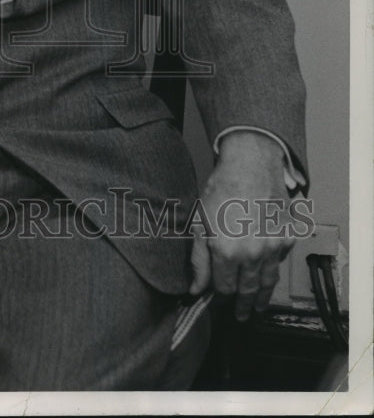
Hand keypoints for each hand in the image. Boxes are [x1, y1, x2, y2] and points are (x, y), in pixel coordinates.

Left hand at [189, 131, 295, 320]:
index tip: (220, 301)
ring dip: (262, 297)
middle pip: (248, 289)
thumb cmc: (220, 189)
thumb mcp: (199, 222)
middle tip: (242, 317)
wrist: (251, 165)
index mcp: (226, 252)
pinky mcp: (288, 238)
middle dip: (244, 306)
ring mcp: (274, 247)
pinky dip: (274, 268)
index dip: (222, 296)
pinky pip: (280, 261)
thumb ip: (198, 260)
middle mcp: (252, 254)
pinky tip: (268, 274)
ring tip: (258, 308)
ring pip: (268, 281)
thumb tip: (195, 290)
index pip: (225, 287)